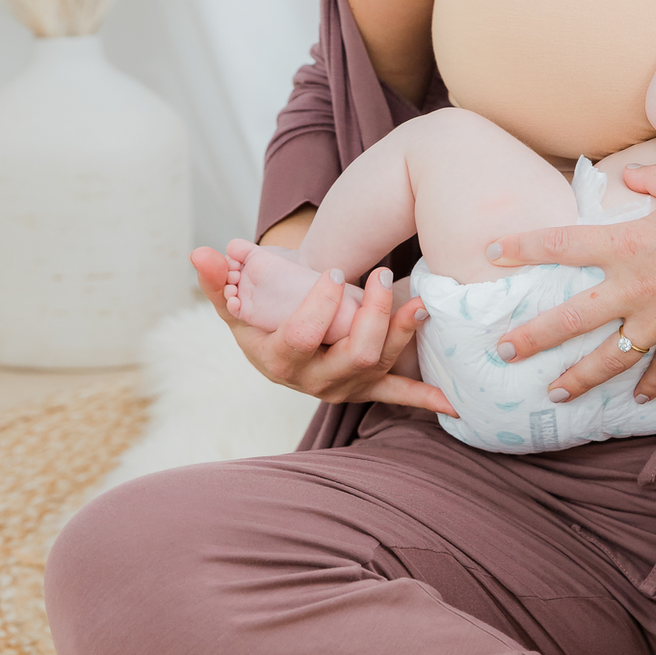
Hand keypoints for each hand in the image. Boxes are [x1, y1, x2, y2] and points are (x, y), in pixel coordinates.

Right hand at [190, 247, 453, 413]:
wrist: (281, 349)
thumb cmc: (259, 322)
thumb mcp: (235, 305)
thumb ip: (217, 280)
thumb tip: (201, 251)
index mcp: (278, 360)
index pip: (301, 337)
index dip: (319, 307)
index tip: (334, 273)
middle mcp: (313, 381)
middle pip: (352, 356)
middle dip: (372, 317)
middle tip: (380, 276)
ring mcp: (344, 386)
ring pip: (379, 365)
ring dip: (403, 335)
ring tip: (419, 302)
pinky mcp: (368, 387)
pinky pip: (399, 396)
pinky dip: (426, 399)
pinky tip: (454, 403)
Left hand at [485, 164, 655, 402]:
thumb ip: (650, 179)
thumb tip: (626, 180)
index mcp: (628, 244)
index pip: (562, 245)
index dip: (523, 248)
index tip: (492, 254)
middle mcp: (636, 287)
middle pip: (571, 318)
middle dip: (532, 337)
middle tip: (502, 351)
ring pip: (609, 358)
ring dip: (578, 378)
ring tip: (553, 392)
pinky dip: (651, 385)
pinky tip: (637, 398)